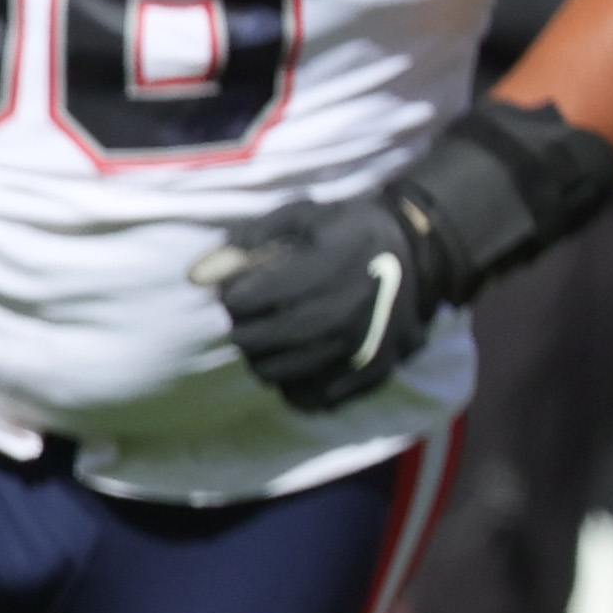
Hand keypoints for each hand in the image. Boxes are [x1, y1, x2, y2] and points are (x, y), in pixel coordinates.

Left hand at [193, 192, 445, 411]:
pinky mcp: (371, 373)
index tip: (235, 290)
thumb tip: (195, 277)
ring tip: (270, 335)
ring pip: (277, 373)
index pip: (244, 300)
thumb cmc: (345, 228)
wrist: (416, 251)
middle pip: (256, 342)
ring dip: (260, 357)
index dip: (230, 295)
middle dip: (240, 329)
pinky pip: (312, 396)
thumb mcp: (296, 217)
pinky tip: (295, 358)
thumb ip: (245, 242)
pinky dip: (293, 383)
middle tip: (248, 316)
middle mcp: (340, 314)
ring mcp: (358, 348)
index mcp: (320, 270)